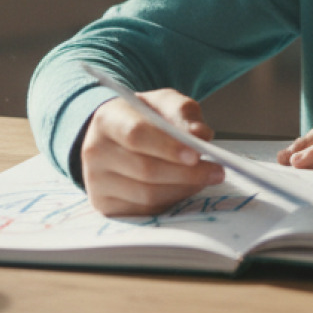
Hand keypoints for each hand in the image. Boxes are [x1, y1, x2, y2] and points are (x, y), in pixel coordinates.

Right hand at [78, 88, 226, 216]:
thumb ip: (183, 112)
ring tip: (206, 178)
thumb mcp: (163, 103)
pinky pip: (145, 210)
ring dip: (183, 188)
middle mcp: (95, 152)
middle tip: (217, 171)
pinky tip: (185, 187)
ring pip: (147, 194)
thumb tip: (201, 136)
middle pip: (145, 169)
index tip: (197, 153)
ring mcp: (97, 182)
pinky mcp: (105, 205)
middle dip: (186, 173)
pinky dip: (171, 200)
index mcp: (106, 120)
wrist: (114, 134)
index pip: (136, 135)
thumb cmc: (142, 117)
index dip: (168, 147)